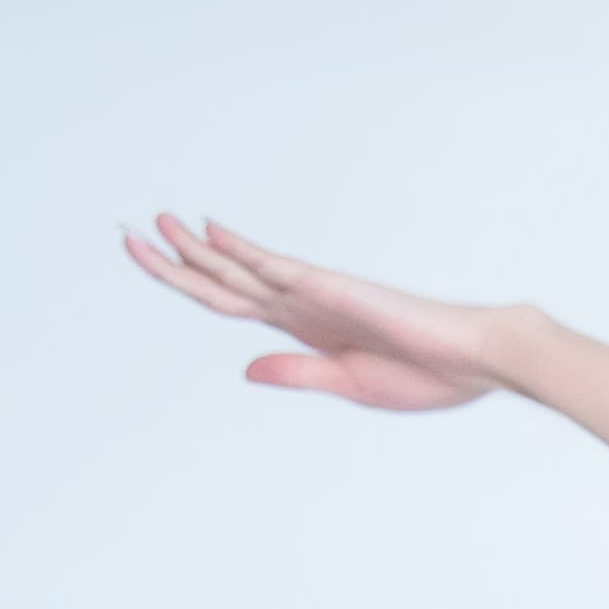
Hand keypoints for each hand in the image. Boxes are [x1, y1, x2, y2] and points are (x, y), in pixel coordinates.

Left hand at [124, 213, 502, 408]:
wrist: (475, 360)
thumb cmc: (428, 376)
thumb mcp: (350, 386)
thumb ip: (297, 374)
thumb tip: (244, 371)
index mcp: (304, 332)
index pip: (231, 305)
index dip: (189, 286)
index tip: (155, 266)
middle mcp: (301, 305)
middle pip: (224, 282)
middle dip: (176, 261)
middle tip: (133, 234)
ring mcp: (315, 294)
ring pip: (240, 270)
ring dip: (197, 249)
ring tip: (158, 223)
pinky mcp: (334, 289)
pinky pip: (278, 268)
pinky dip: (242, 251)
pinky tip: (211, 234)